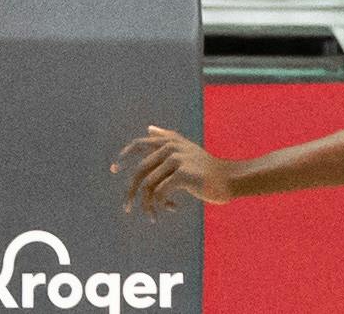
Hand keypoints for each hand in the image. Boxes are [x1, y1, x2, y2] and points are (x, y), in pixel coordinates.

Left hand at [114, 126, 234, 217]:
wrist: (229, 179)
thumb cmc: (206, 168)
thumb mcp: (186, 149)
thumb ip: (167, 138)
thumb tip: (149, 128)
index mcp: (170, 141)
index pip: (139, 144)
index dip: (124, 156)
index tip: (114, 169)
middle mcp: (171, 147)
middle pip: (139, 171)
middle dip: (130, 192)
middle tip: (127, 209)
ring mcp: (177, 159)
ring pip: (147, 185)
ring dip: (147, 205)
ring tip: (153, 215)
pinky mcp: (182, 173)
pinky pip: (159, 193)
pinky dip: (161, 205)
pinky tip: (171, 209)